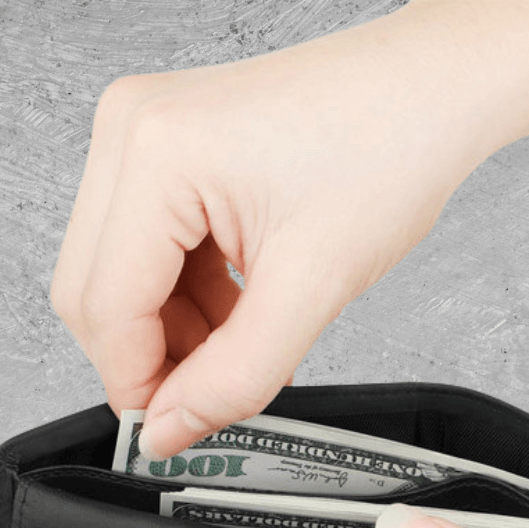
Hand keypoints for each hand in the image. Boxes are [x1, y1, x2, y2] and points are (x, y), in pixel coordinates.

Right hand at [48, 5, 523, 459]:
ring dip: (179, 331)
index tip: (175, 431)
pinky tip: (243, 317)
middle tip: (213, 398)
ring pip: (126, 276)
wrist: (431, 95)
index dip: (137, 384)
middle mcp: (132, 132)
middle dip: (154, 358)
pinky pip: (157, 249)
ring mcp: (149, 136)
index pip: (105, 306)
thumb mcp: (312, 287)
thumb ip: (234, 375)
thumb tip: (171, 428)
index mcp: (155, 154)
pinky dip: (193, 298)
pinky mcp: (176, 150)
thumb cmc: (390, 152)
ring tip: (249, 351)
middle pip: (97, 291)